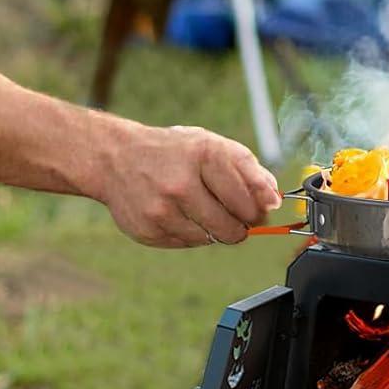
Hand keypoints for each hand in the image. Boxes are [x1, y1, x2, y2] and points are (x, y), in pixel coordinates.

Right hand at [97, 124, 281, 247]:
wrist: (115, 158)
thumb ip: (246, 168)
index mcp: (203, 154)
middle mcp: (182, 182)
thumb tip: (273, 199)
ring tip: (206, 210)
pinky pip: (188, 243)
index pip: (248, 195)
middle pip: (233, 224)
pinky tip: (183, 215)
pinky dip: (194, 234)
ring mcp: (163, 209)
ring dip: (219, 230)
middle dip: (243, 224)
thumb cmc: (172, 152)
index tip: (264, 209)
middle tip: (240, 217)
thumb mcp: (210, 144)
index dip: (261, 208)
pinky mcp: (149, 230)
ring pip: (212, 238)